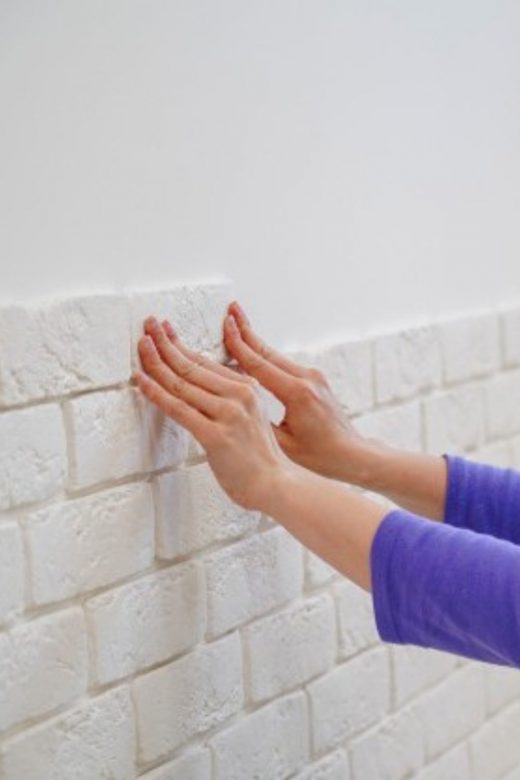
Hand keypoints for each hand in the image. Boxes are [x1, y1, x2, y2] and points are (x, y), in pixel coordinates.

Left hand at [133, 315, 294, 511]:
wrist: (276, 484)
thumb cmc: (262, 458)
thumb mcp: (254, 416)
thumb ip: (235, 399)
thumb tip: (208, 387)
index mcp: (247, 388)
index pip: (206, 361)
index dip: (181, 344)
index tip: (166, 331)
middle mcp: (238, 396)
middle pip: (192, 365)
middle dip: (166, 342)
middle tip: (149, 324)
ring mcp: (227, 414)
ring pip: (183, 383)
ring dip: (157, 362)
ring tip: (141, 346)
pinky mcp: (216, 435)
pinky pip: (179, 409)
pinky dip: (157, 393)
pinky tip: (142, 381)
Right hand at [222, 301, 375, 483]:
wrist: (352, 455)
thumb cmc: (321, 456)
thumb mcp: (283, 445)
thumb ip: (258, 422)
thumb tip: (234, 403)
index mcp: (297, 394)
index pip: (259, 364)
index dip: (239, 343)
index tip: (226, 324)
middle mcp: (307, 379)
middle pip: (268, 351)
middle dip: (247, 329)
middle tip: (231, 309)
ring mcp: (313, 378)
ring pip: (277, 356)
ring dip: (256, 342)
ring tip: (240, 326)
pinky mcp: (316, 381)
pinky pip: (285, 365)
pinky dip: (268, 357)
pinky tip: (257, 353)